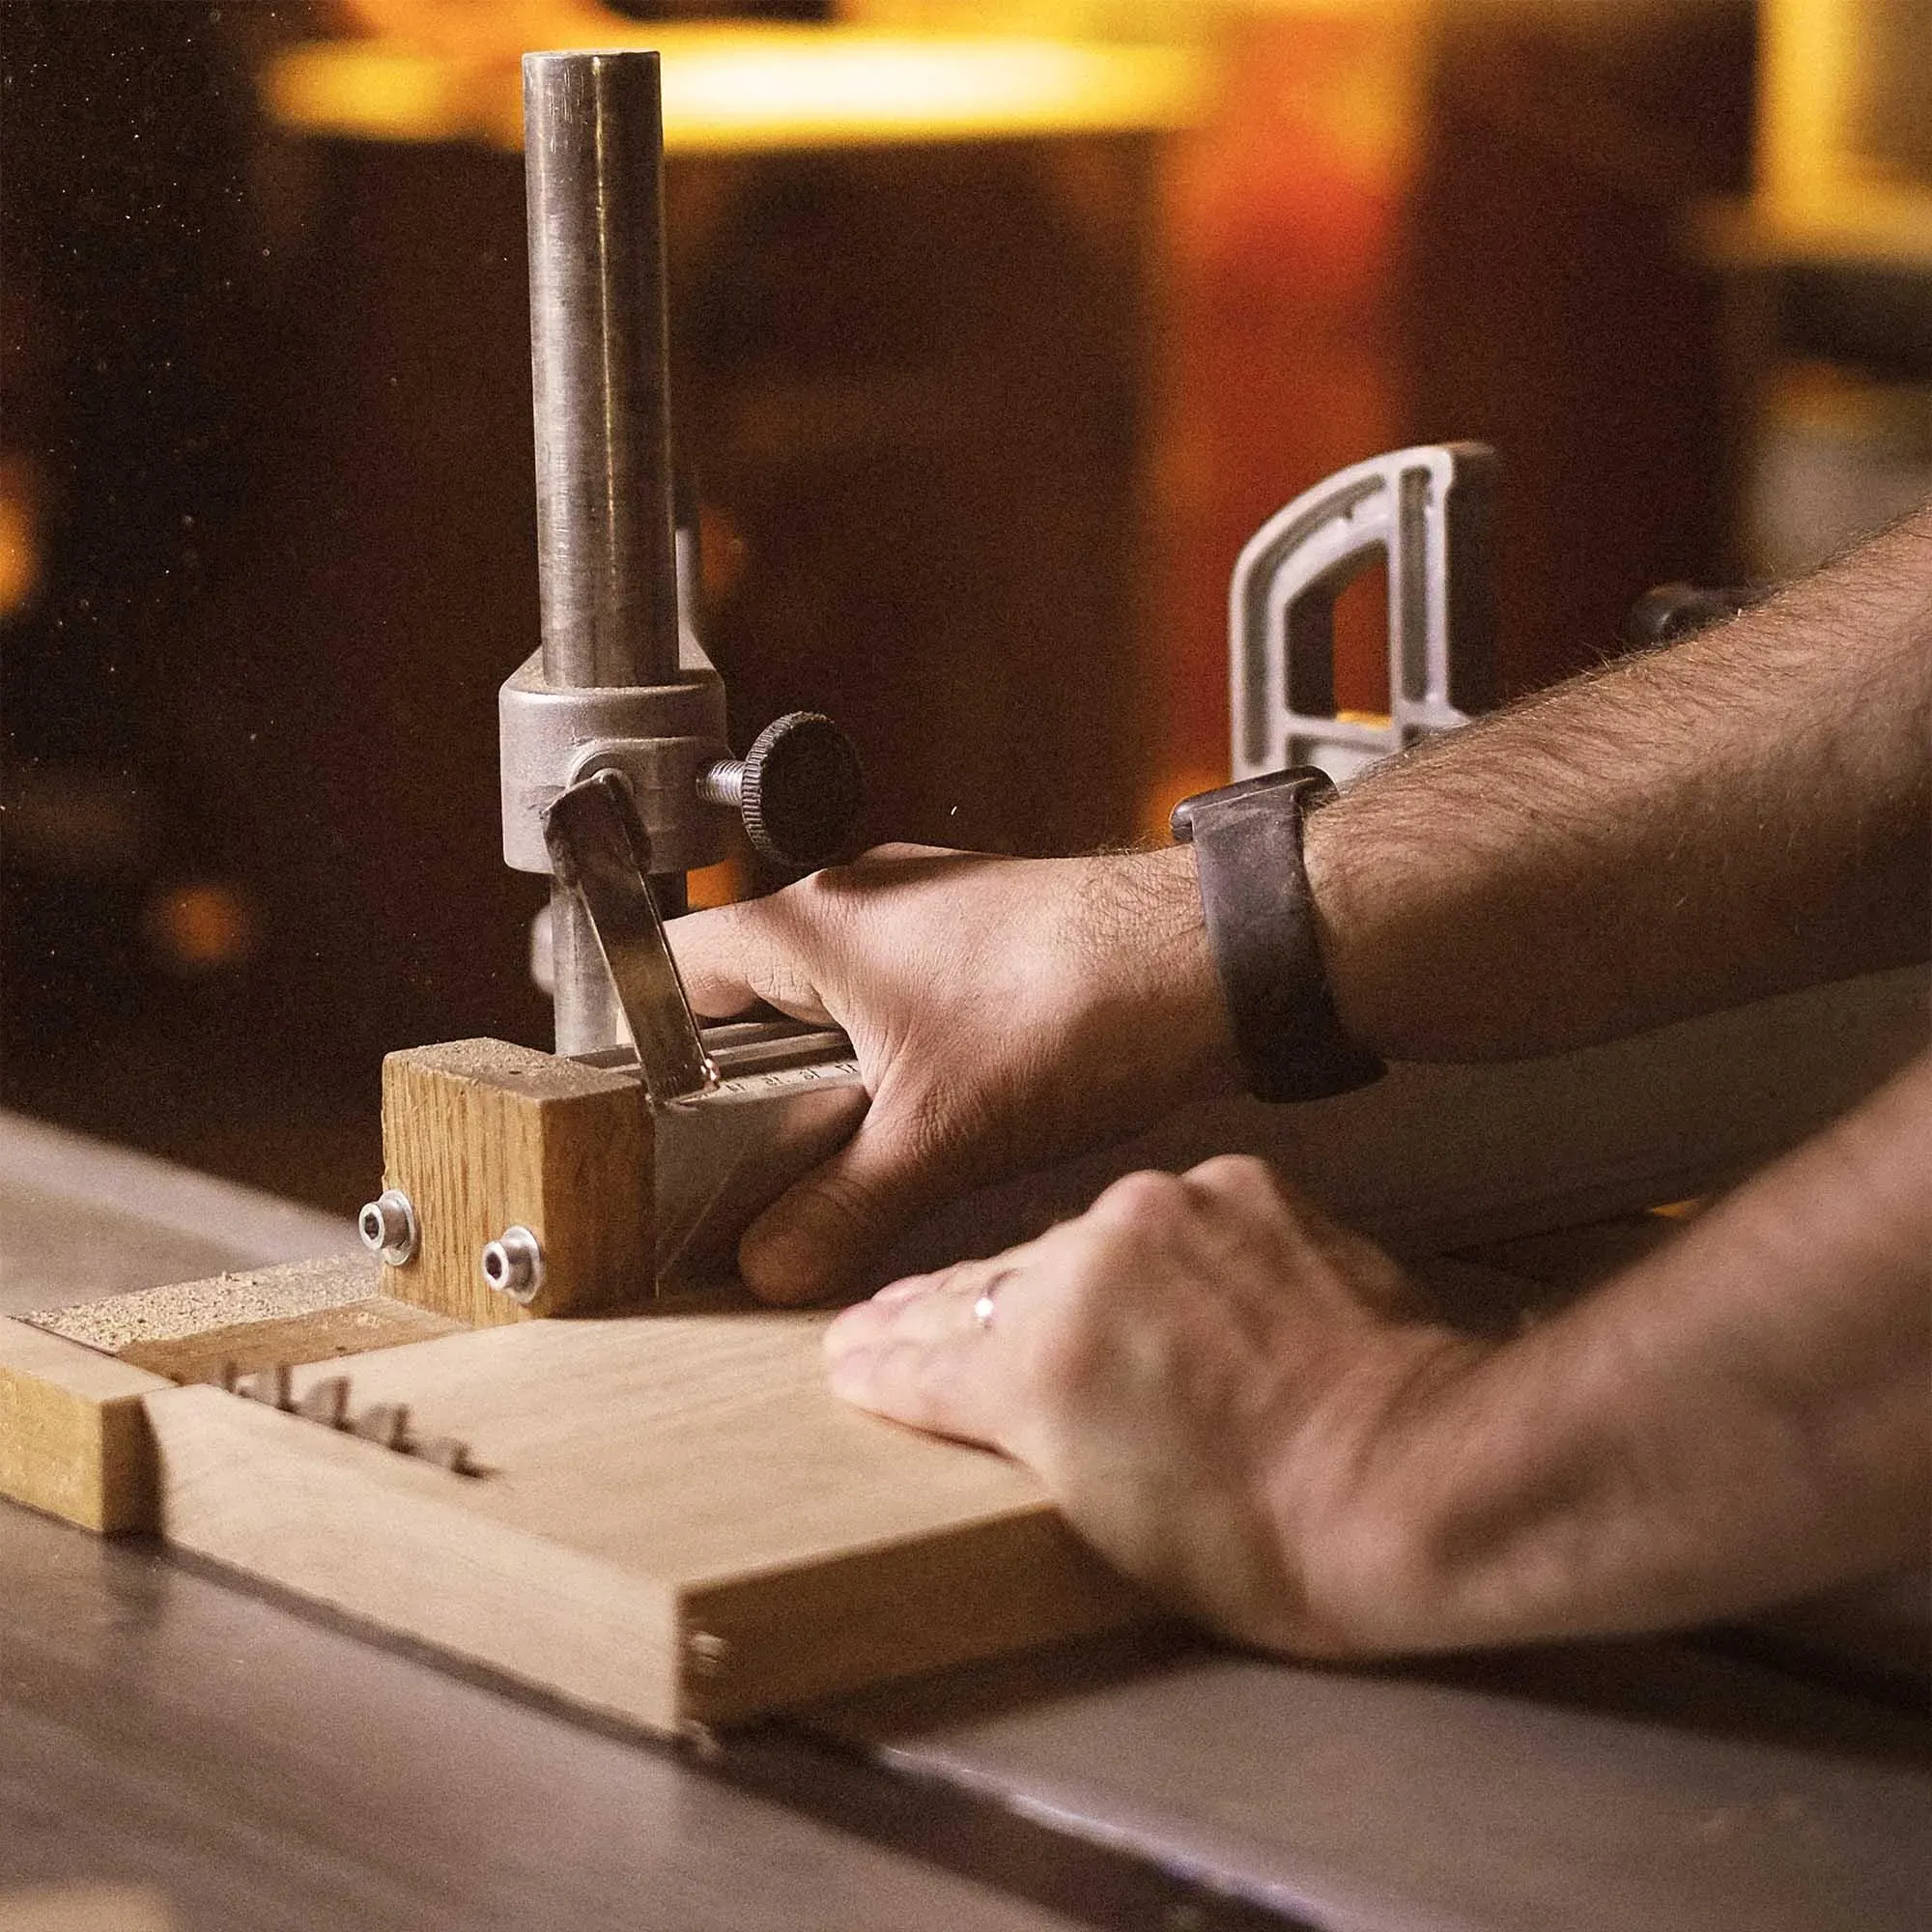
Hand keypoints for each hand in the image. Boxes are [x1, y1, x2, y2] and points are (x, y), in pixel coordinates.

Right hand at [669, 844, 1234, 1303]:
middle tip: (754, 1157)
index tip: (652, 1118)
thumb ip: (839, 1208)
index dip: (648, 1044)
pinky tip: (931, 1108)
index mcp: (813, 925)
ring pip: (830, 995)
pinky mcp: (980, 931)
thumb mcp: (935, 1136)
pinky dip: (892, 1052)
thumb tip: (772, 1263)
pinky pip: (898, 992)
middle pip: (749, 990)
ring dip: (827, 1069)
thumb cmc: (1074, 1003)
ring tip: (850, 1144)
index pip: (675, 966)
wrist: (1211, 959)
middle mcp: (858, 898)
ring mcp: (923, 908)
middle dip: (745, 1078)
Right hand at [823, 1155, 1488, 1656]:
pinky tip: (1154, 1280)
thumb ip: (1027, 1434)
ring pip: (1074, 1240)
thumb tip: (990, 1401)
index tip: (848, 1358)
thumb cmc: (1272, 1542)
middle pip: (986, 1287)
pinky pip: (1167, 1216)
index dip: (879, 1365)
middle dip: (934, 1314)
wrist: (1421, 1479)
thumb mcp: (1105, 1522)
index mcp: (1036, 1362)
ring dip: (1051, 1278)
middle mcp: (1087, 1263)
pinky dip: (1154, 1249)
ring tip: (1023, 1303)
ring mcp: (1167, 1212)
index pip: (925, 1359)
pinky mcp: (1239, 1187)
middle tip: (886, 1323)